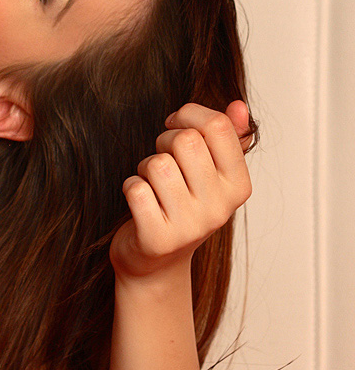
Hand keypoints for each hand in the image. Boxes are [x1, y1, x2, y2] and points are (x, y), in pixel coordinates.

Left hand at [109, 101, 252, 280]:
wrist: (156, 263)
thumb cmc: (180, 208)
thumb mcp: (209, 175)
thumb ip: (226, 138)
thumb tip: (238, 106)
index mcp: (239, 186)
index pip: (218, 126)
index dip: (189, 114)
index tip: (175, 124)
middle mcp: (220, 207)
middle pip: (185, 141)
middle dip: (165, 141)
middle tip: (163, 160)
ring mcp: (190, 225)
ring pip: (157, 164)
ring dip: (145, 167)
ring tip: (153, 185)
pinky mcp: (157, 238)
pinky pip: (135, 188)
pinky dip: (131, 187)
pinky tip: (140, 202)